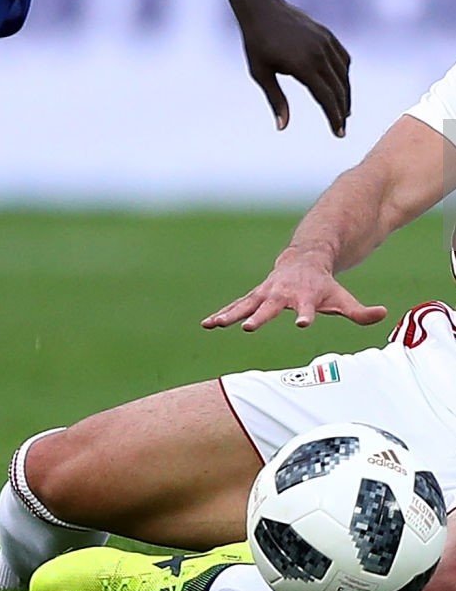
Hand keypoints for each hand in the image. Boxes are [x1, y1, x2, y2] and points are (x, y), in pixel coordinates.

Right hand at [202, 248, 386, 331]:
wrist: (302, 262)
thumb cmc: (324, 286)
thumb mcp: (343, 298)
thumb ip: (360, 311)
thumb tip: (383, 313)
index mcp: (304, 297)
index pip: (306, 309)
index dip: (306, 315)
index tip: (304, 323)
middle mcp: (281, 295)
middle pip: (269, 308)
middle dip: (258, 317)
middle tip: (248, 328)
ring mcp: (265, 294)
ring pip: (244, 306)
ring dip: (229, 315)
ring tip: (213, 325)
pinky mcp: (254, 297)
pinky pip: (236, 306)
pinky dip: (222, 314)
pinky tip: (207, 324)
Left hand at [240, 0, 349, 135]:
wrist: (262, 8)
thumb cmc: (256, 43)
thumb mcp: (260, 73)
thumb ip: (275, 99)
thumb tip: (282, 127)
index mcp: (303, 65)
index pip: (327, 98)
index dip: (334, 117)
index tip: (339, 133)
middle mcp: (319, 54)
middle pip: (339, 89)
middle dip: (341, 111)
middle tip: (341, 127)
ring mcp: (326, 43)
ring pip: (343, 75)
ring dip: (345, 94)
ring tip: (342, 111)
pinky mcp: (328, 35)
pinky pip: (343, 59)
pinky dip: (344, 75)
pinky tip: (340, 85)